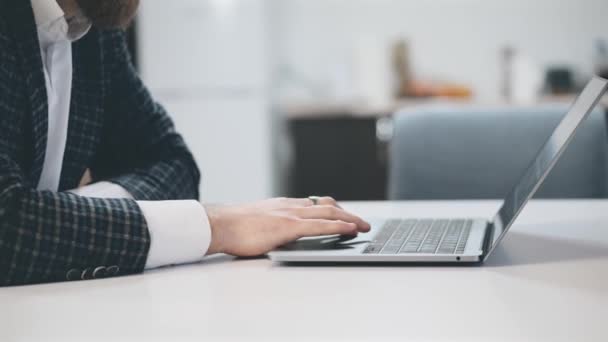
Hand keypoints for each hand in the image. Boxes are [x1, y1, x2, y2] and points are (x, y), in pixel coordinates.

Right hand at [204, 197, 370, 256]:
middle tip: (362, 222)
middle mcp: (290, 206)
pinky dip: (338, 226)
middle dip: (348, 213)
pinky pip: (320, 225)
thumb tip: (279, 233)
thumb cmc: (233, 227)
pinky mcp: (288, 226)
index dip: (334, 209)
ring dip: (349, 219)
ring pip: (328, 212)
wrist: (219, 224)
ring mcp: (290, 215)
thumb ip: (272, 224)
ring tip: (363, 226)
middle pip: (327, 206)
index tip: (344, 213)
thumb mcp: (257, 221)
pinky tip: (350, 230)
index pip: (315, 204)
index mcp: (283, 205)